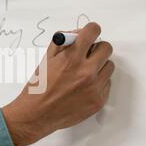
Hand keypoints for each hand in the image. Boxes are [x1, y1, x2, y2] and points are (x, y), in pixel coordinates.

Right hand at [2, 22, 113, 145]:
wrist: (36, 115)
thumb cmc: (38, 88)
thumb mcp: (46, 59)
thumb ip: (63, 43)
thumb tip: (78, 34)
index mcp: (72, 58)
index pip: (93, 31)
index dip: (90, 30)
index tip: (89, 34)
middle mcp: (86, 71)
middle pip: (106, 48)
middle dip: (97, 49)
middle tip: (87, 55)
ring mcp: (94, 87)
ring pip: (109, 66)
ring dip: (99, 66)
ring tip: (83, 74)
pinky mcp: (98, 100)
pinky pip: (106, 84)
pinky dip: (97, 83)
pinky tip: (82, 88)